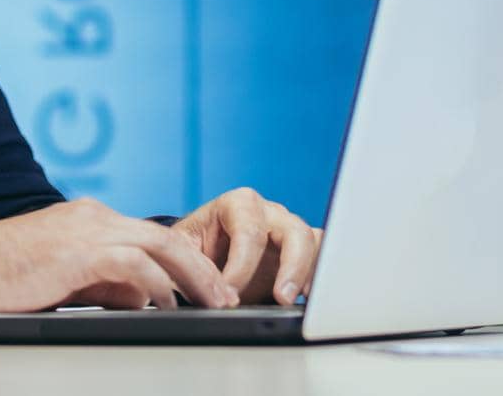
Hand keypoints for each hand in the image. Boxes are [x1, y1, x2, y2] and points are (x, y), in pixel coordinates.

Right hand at [0, 198, 238, 311]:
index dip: (186, 260)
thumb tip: (143, 297)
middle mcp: (92, 216)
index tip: (208, 285)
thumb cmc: (7, 277)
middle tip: (225, 295)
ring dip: (192, 276)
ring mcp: (86, 230)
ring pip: (157, 245)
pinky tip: (167, 303)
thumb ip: (105, 283)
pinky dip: (156, 284)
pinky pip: (132, 264)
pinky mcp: (78, 252)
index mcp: (88, 219)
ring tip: (211, 302)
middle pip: (164, 236)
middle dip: (201, 267)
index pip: (150, 235)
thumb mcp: (66, 279)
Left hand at [173, 187, 321, 305]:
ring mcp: (287, 230)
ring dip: (308, 272)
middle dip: (290, 266)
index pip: (249, 230)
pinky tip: (308, 298)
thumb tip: (206, 291)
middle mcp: (268, 212)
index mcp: (237, 204)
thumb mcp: (181, 250)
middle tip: (281, 297)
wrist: (202, 254)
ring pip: (313, 243)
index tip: (230, 294)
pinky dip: (319, 276)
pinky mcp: (300, 251)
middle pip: (293, 231)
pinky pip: (321, 257)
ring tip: (295, 299)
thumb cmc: (192, 248)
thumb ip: (189, 264)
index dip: (242, 265)